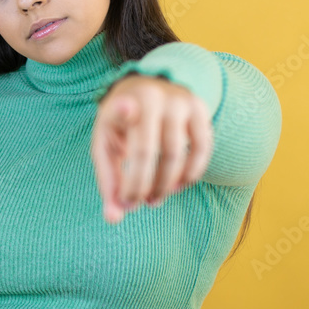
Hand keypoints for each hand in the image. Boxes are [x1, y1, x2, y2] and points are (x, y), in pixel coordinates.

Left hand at [91, 73, 212, 223]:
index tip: (126, 108)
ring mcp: (180, 101)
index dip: (125, 110)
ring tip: (154, 199)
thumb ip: (108, 181)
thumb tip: (114, 219)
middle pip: (148, 151)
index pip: (123, 111)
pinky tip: (177, 187)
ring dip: (165, 186)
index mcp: (123, 101)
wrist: (147, 90)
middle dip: (141, 186)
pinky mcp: (200, 109)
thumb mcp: (106, 145)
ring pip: (176, 155)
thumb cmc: (122, 127)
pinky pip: (201, 149)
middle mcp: (153, 97)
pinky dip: (190, 174)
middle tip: (137, 204)